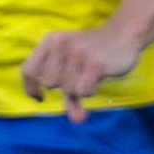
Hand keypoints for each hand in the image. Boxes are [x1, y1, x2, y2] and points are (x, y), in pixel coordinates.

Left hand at [22, 23, 144, 121]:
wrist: (124, 34)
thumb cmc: (94, 51)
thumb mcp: (74, 63)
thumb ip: (67, 88)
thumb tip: (77, 119)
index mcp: (51, 41)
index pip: (28, 70)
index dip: (31, 89)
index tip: (40, 98)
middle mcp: (61, 44)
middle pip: (49, 83)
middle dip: (63, 86)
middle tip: (78, 77)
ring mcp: (78, 53)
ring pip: (68, 89)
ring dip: (80, 88)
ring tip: (90, 75)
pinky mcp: (94, 63)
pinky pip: (83, 91)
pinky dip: (90, 90)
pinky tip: (97, 78)